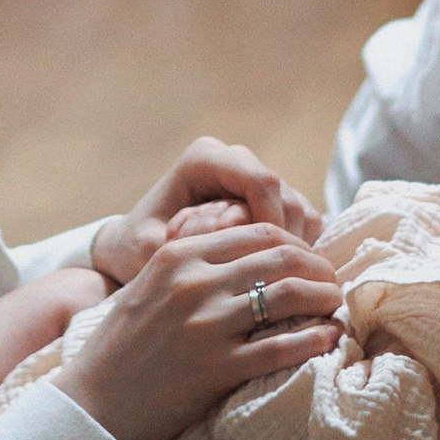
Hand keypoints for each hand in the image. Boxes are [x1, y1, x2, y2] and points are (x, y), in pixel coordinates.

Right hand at [55, 217, 341, 439]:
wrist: (91, 407)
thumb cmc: (120, 349)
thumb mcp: (147, 288)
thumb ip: (191, 266)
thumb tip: (249, 259)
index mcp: (178, 255)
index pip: (258, 232)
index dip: (297, 243)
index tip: (311, 261)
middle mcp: (194, 283)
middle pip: (282, 257)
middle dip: (320, 267)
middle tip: (333, 284)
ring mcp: (206, 326)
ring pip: (290, 295)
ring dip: (325, 299)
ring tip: (336, 309)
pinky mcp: (215, 369)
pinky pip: (282, 347)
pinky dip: (314, 340)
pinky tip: (327, 341)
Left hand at [87, 136, 318, 289]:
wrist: (138, 247)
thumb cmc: (137, 247)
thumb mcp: (146, 250)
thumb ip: (179, 247)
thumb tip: (216, 248)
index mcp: (205, 159)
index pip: (260, 182)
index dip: (269, 224)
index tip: (258, 266)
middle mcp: (236, 159)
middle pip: (284, 197)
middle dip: (276, 243)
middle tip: (253, 280)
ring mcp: (257, 178)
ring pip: (299, 211)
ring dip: (285, 250)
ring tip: (254, 280)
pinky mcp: (273, 200)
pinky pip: (302, 223)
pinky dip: (292, 252)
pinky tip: (267, 277)